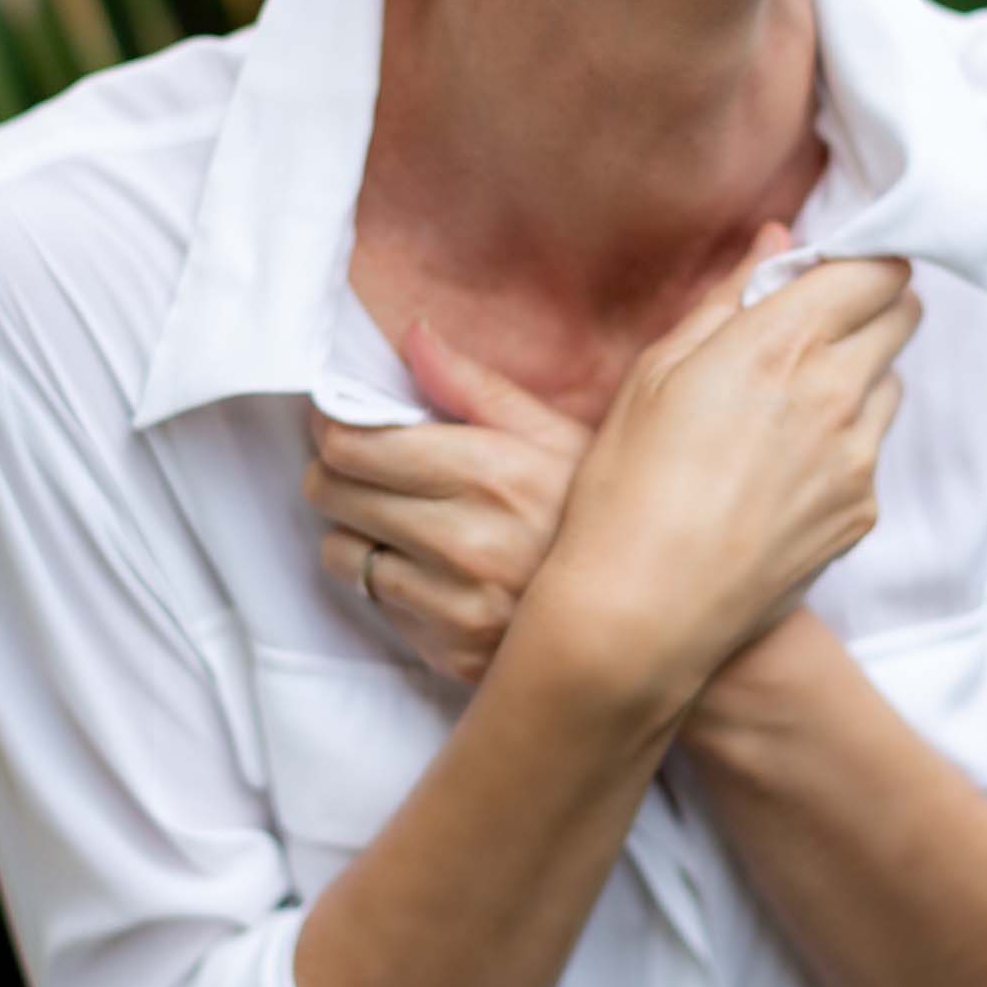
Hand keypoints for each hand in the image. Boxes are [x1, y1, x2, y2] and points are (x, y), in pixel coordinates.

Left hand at [303, 318, 592, 685]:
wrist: (655, 612)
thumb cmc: (602, 513)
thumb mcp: (557, 434)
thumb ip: (474, 386)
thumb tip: (413, 335)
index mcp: (491, 472)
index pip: (353, 444)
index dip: (335, 424)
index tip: (343, 417)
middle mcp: (466, 541)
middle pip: (331, 492)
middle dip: (337, 471)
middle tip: (365, 464)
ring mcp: (456, 605)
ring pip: (342, 553)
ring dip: (359, 531)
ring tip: (404, 520)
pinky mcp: (451, 651)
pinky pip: (380, 604)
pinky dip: (394, 583)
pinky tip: (438, 570)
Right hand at [542, 232, 920, 706]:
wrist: (642, 609)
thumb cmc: (628, 484)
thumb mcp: (658, 371)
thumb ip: (730, 297)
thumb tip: (778, 242)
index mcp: (783, 343)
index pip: (877, 268)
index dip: (862, 260)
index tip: (831, 269)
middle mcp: (837, 392)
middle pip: (903, 315)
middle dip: (869, 306)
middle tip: (815, 327)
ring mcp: (858, 456)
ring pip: (892, 384)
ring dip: (860, 375)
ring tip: (788, 408)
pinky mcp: (862, 510)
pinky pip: (870, 453)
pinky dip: (842, 446)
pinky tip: (778, 474)